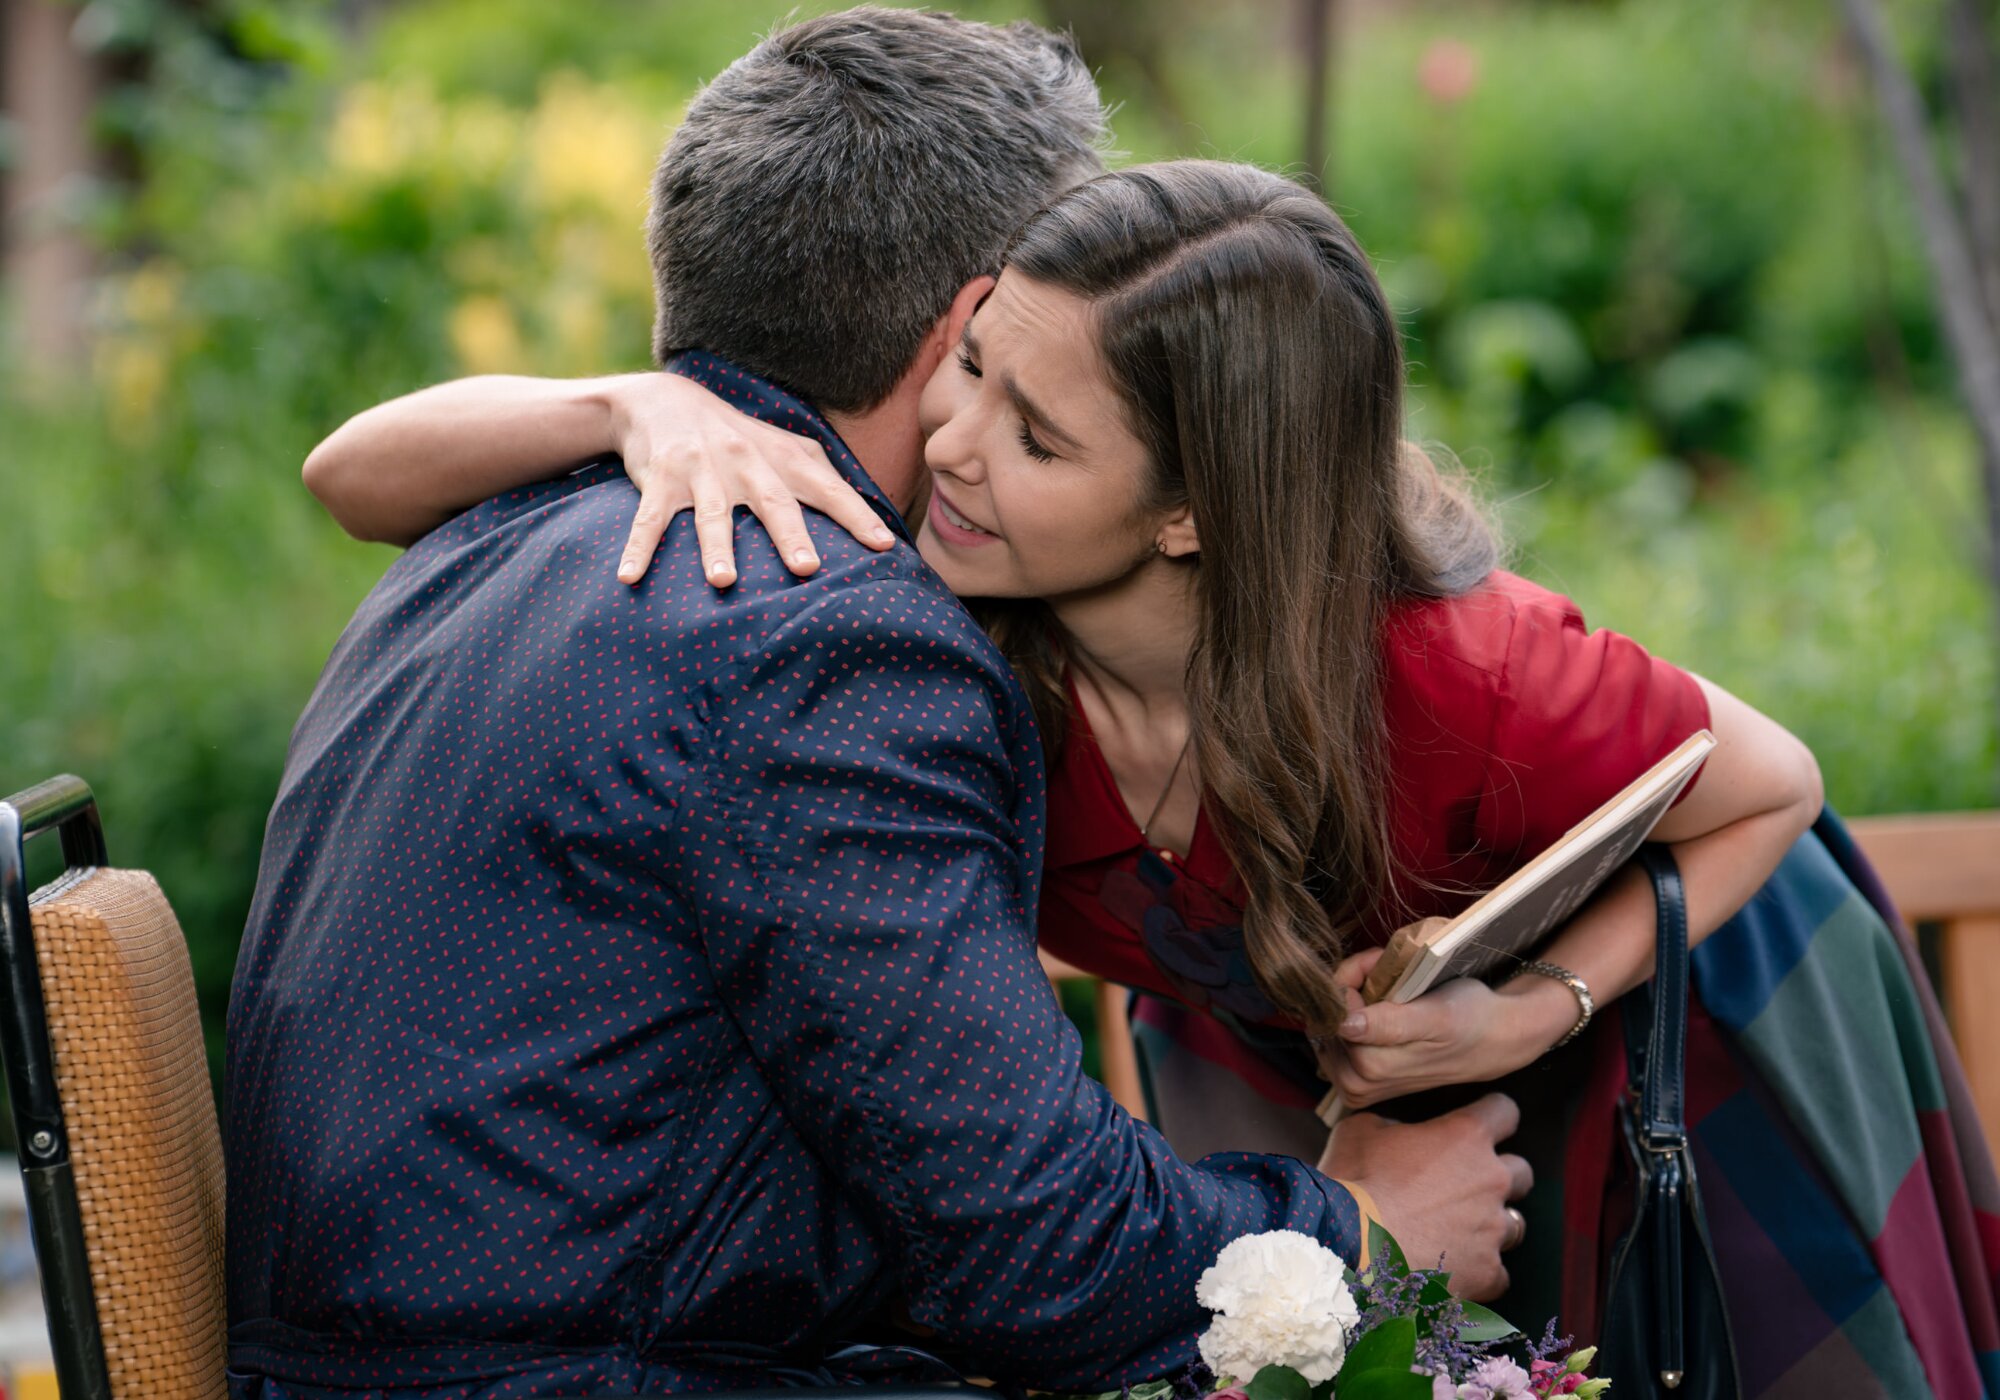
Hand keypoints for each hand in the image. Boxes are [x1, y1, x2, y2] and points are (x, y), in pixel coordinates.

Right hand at [604, 372, 895, 586]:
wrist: (662, 400)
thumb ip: (823, 475)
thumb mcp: (782, 447)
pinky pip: (649, 519)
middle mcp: (745, 461)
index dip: (855, 515)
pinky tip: (629, 577)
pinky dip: (639, 548)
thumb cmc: (737, 438)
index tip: (881, 545)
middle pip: (772, 501)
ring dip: (715, 547)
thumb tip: (875, 515)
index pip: (826, 488)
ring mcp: (702, 470)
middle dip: (789, 534)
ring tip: (723, 581)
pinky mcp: (660, 479)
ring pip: (711, 513)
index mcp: (781, 458)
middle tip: (807, 568)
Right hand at [1319, 1094, 1531, 1300]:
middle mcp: (1491, 1179)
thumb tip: (1399, 1134)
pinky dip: (1480, 1272)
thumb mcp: (1361, 1130)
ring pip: (1515, 1224)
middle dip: (1498, 1176)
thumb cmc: (1352, 1182)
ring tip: (1460, 1234)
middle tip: (1465, 1186)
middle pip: (1521, 1172)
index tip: (1480, 1125)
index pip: (1504, 1112)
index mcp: (1465, 1137)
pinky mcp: (1487, 1273)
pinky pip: (1499, 1273)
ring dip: (1492, 1225)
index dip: (1493, 1117)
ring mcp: (1492, 1229)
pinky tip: (1453, 1270)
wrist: (1349, 1249)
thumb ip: (1393, 1126)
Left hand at [1321, 947, 1570, 1108]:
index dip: (1351, 976)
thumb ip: (1390, 1025)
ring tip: (1387, 989)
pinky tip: (1379, 1009)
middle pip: (1325, 1018)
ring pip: (1327, 1027)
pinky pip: (1335, 1039)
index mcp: (1370, 1067)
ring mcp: (1355, 1086)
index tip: (1378, 961)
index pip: (1330, 1009)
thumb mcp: (1436, 1017)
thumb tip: (1345, 1026)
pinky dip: (1352, 1016)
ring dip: (1350, 1000)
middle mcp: (1357, 1083)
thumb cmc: (1469, 1018)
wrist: (1492, 1040)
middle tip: (1382, 968)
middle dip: (1349, 986)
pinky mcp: (1358, 1083)